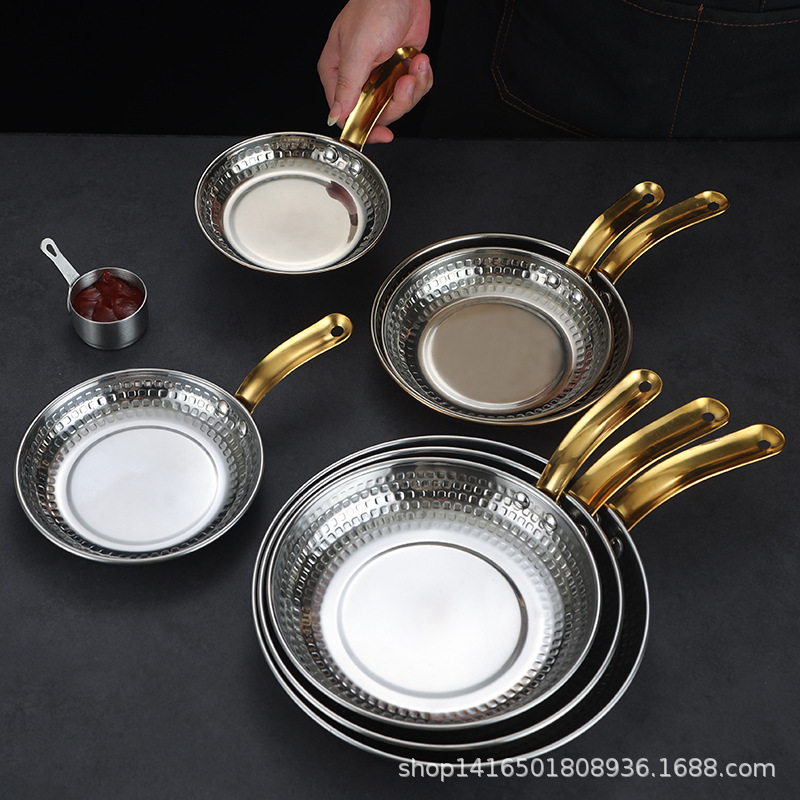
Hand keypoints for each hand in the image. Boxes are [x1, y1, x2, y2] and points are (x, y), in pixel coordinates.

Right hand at [318, 0, 432, 142]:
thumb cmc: (374, 6)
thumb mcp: (358, 50)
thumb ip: (347, 86)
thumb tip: (336, 116)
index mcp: (338, 73)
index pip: (347, 114)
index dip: (366, 127)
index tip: (383, 134)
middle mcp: (359, 77)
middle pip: (377, 113)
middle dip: (398, 101)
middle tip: (404, 82)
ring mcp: (382, 74)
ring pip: (399, 103)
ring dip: (413, 88)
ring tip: (415, 66)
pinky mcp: (401, 69)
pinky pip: (414, 89)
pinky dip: (422, 78)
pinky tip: (419, 60)